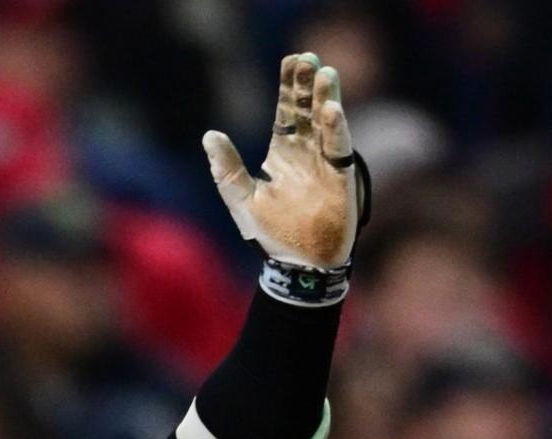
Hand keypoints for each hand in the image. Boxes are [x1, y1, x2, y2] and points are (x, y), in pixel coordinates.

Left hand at [204, 52, 367, 273]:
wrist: (300, 267)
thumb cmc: (272, 235)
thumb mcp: (243, 201)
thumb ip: (227, 170)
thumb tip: (209, 135)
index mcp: (282, 153)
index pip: (286, 112)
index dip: (288, 87)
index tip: (292, 59)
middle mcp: (306, 153)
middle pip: (307, 110)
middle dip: (307, 85)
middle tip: (308, 58)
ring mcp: (325, 163)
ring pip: (326, 123)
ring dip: (325, 99)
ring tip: (324, 73)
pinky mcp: (341, 178)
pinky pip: (340, 148)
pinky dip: (336, 129)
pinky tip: (331, 109)